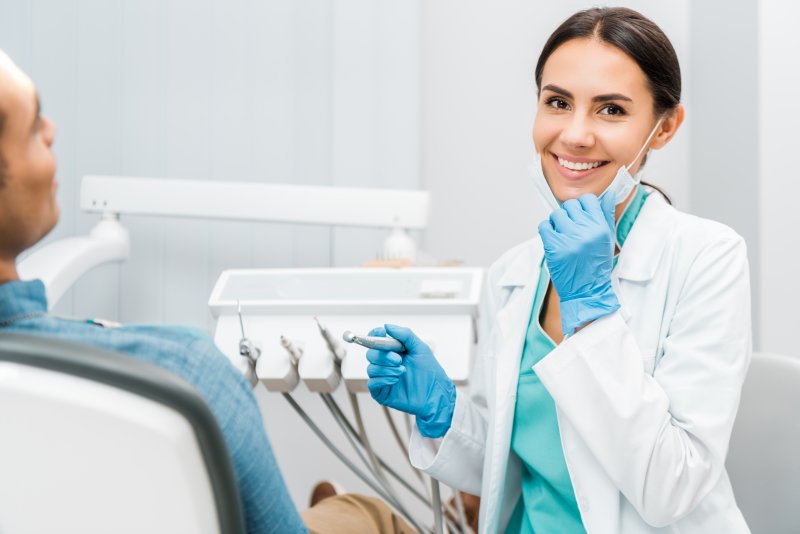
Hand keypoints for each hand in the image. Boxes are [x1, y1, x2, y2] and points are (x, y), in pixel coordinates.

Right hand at [366, 324, 455, 437]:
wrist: (436, 394)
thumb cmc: (430, 372)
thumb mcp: (420, 348)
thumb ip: (405, 335)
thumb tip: (387, 326)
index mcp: (392, 351)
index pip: (376, 340)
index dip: (375, 335)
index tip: (381, 332)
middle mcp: (386, 363)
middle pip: (371, 354)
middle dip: (384, 355)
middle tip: (399, 359)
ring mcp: (383, 378)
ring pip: (371, 368)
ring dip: (386, 368)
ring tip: (402, 371)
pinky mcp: (382, 392)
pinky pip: (372, 383)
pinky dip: (383, 379)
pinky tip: (395, 380)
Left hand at [537, 192, 620, 335]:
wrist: (587, 291)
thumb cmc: (596, 265)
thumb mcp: (607, 239)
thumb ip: (606, 215)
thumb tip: (610, 194)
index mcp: (600, 227)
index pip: (587, 199)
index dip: (582, 206)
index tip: (580, 216)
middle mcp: (585, 231)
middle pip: (570, 205)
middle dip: (569, 215)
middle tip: (571, 229)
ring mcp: (568, 238)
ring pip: (556, 215)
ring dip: (557, 223)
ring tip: (563, 236)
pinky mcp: (553, 246)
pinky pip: (544, 226)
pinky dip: (547, 231)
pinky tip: (554, 240)